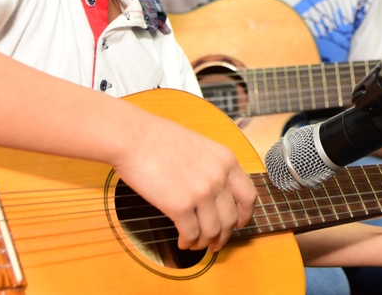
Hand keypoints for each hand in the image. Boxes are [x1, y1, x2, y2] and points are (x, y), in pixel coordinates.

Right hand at [114, 109, 255, 251]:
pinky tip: (182, 241)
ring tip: (194, 243)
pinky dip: (188, 242)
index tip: (238, 224)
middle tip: (214, 242)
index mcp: (226, 160)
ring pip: (212, 231)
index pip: (248, 196)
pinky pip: (190, 233)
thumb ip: (212, 168)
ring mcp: (201, 192)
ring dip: (204, 242)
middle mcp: (218, 177)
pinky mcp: (180, 205)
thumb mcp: (199, 146)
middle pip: (230, 219)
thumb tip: (215, 196)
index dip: (244, 216)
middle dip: (223, 236)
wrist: (133, 137)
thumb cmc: (158, 138)